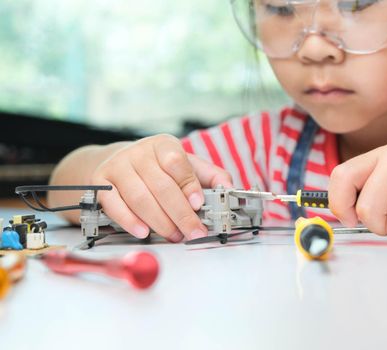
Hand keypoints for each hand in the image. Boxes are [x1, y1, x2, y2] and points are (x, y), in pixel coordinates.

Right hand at [91, 134, 232, 241]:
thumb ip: (209, 176)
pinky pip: (114, 205)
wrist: (117, 161)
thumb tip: (229, 188)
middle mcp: (139, 153)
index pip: (176, 162)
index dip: (189, 185)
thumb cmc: (158, 167)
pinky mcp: (100, 183)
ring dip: (160, 222)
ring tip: (174, 235)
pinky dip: (130, 221)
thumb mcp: (185, 164)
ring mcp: (118, 167)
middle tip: (193, 231)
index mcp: (163, 145)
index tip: (198, 204)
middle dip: (180, 214)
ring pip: (139, 198)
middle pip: (161, 186)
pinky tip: (144, 232)